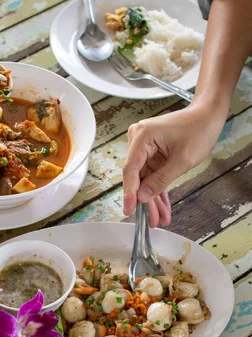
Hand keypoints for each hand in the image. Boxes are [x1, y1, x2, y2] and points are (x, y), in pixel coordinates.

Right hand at [123, 104, 226, 225]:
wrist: (207, 116)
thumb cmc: (198, 130)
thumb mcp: (182, 160)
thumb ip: (160, 180)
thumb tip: (142, 196)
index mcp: (142, 136)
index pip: (130, 169)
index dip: (129, 192)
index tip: (129, 209)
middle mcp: (138, 139)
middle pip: (137, 176)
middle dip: (145, 200)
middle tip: (151, 220)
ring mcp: (144, 146)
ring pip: (145, 179)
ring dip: (153, 198)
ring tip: (159, 217)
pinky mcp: (151, 152)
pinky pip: (152, 174)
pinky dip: (158, 189)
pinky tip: (162, 206)